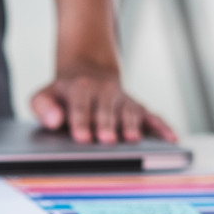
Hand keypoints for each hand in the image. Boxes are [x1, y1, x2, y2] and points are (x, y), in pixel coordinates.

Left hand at [30, 66, 175, 144]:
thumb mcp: (45, 95)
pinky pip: (152, 117)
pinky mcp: (137, 108)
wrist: (87, 73)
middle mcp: (103, 92)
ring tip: (132, 139)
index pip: (80, 104)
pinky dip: (162, 127)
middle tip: (107, 140)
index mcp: (79, 88)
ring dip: (132, 124)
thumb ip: (43, 106)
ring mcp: (122, 99)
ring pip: (129, 111)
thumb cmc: (64, 94)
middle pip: (106, 109)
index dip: (81, 120)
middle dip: (107, 124)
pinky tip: (171, 139)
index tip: (81, 137)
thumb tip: (54, 121)